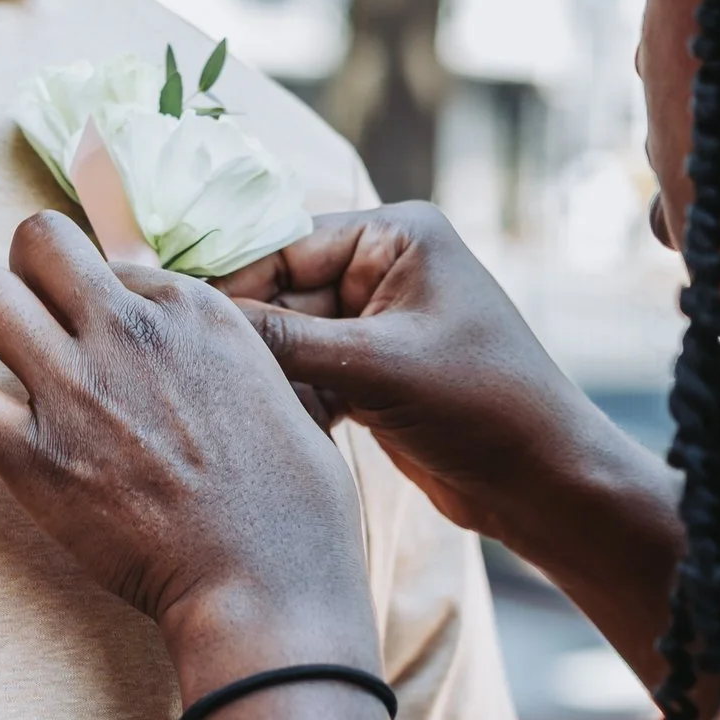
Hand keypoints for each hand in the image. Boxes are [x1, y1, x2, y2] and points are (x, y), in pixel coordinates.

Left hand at [0, 213, 379, 690]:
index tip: (113, 345)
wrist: (269, 585)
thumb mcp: (279, 387)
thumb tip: (182, 346)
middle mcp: (129, 331)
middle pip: (36, 240)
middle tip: (42, 328)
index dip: (103, 301)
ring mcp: (77, 389)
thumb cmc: (292, 504)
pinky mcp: (35, 457)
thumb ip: (217, 351)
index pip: (109, 258)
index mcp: (193, 309)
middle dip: (30, 275)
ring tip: (12, 368)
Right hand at [219, 205, 682, 683]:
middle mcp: (383, 267)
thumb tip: (197, 318)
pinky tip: (266, 431)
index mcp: (396, 234)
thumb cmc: (483, 405)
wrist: (545, 485)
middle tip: (187, 374)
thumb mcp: (377, 367)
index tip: (174, 319)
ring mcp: (377, 322)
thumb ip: (286, 341)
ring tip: (224, 408)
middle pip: (281, 292)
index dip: (230, 284)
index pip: (285, 245)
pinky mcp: (372, 372)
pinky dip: (290, 400)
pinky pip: (307, 374)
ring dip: (266, 375)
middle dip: (246, 337)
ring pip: (289, 339)